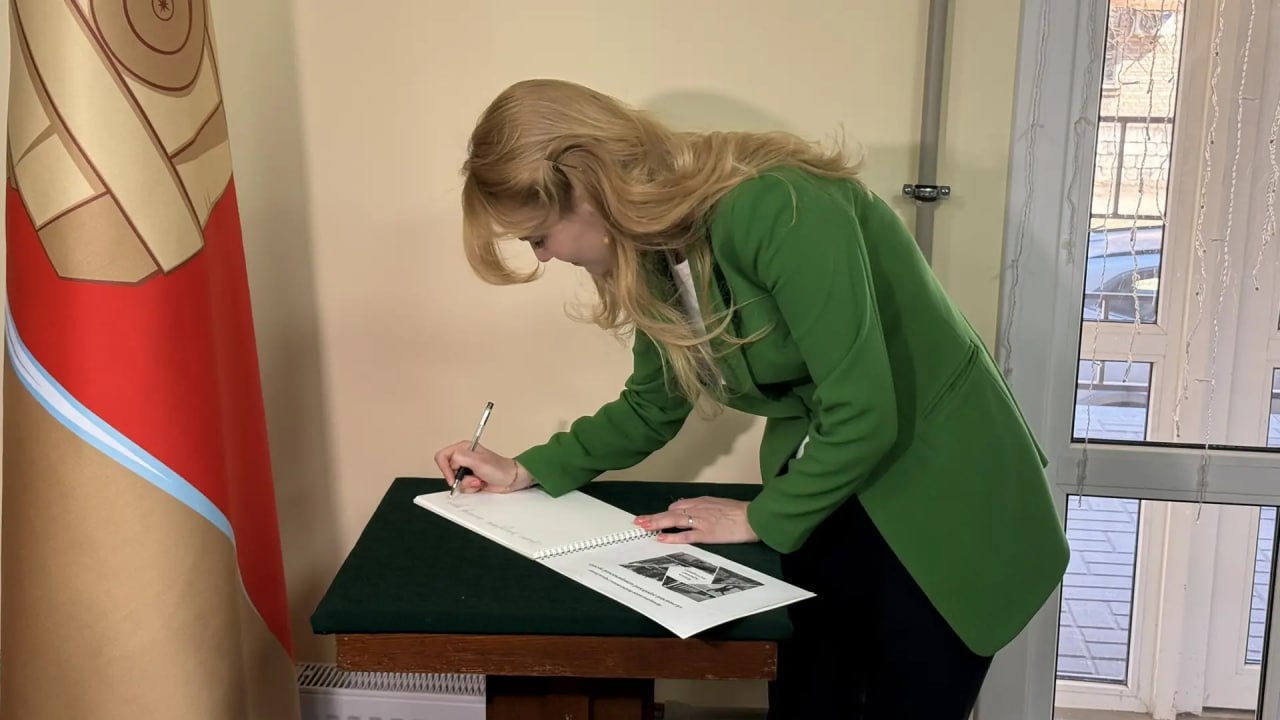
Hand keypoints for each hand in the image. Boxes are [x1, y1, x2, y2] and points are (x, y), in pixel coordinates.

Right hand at [433, 441, 532, 493]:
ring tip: (479, 480)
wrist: (511, 479)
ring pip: (455, 481)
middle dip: (461, 479)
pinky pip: (462, 487)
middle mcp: (462, 458)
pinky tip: (481, 484)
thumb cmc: (500, 468)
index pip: (442, 457)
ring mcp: (466, 469)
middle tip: (473, 478)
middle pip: (447, 471)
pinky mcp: (470, 479)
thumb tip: (451, 462)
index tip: (453, 478)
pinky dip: (471, 488)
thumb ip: (461, 458)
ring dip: (468, 484)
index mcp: (462, 448)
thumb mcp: (478, 461)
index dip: (445, 469)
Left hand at [633, 497, 758, 544]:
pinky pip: (686, 535)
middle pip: (671, 512)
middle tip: (638, 521)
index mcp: (702, 502)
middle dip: (653, 517)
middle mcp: (698, 510)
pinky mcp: (707, 534)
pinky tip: (661, 538)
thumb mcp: (720, 503)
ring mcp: (701, 522)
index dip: (665, 513)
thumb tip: (687, 508)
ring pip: (674, 521)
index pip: (678, 506)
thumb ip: (704, 506)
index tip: (654, 518)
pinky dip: (672, 536)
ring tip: (643, 527)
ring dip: (656, 523)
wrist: (754, 518)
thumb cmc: (740, 512)